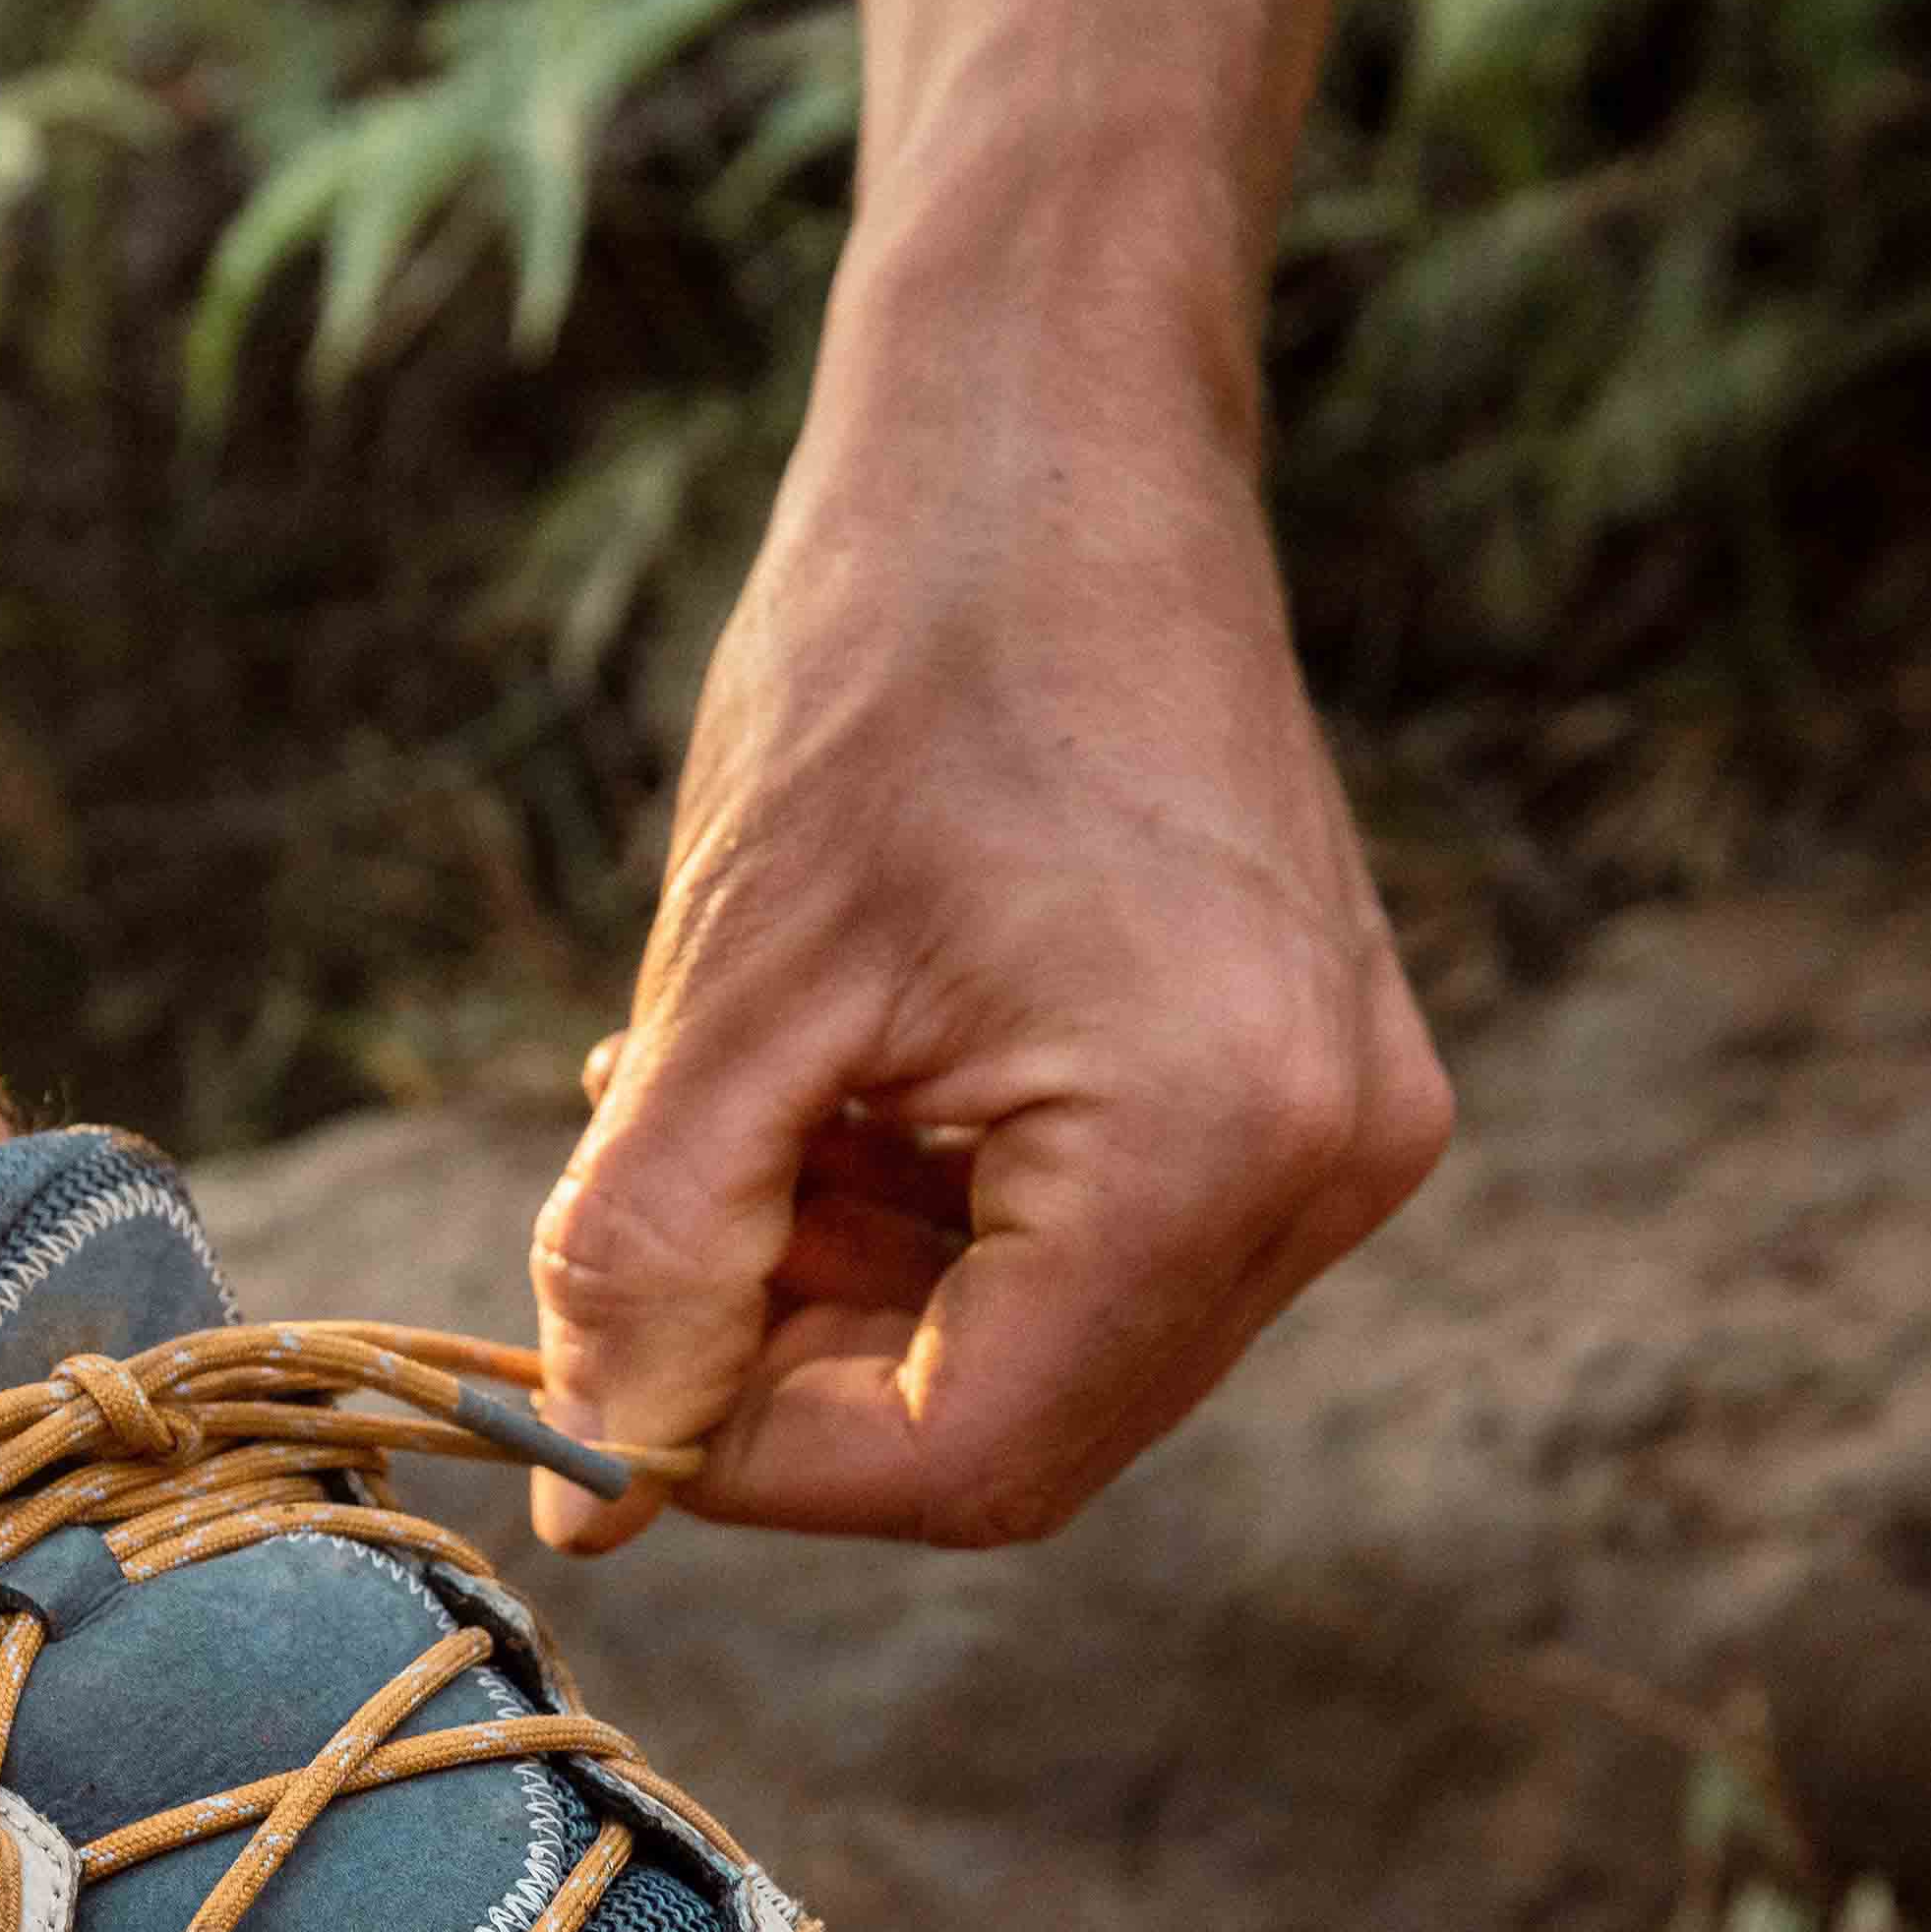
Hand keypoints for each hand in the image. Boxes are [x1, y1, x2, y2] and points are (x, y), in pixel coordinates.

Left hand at [529, 234, 1451, 1552]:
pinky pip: (1102, 1240)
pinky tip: (833, 1080)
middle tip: (651, 1218)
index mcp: (1213, 1144)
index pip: (961, 1459)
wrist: (1048, 431)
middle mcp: (1324, 1162)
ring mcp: (1339, 1121)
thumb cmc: (893, 661)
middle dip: (802, 1367)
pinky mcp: (1311, 1076)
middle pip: (1018, 1426)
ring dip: (855, 1286)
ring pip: (1049, 1346)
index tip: (602, 1381)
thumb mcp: (732, 987)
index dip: (751, 1459)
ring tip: (727, 1104)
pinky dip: (937, 1212)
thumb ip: (651, 1259)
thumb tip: (591, 1500)